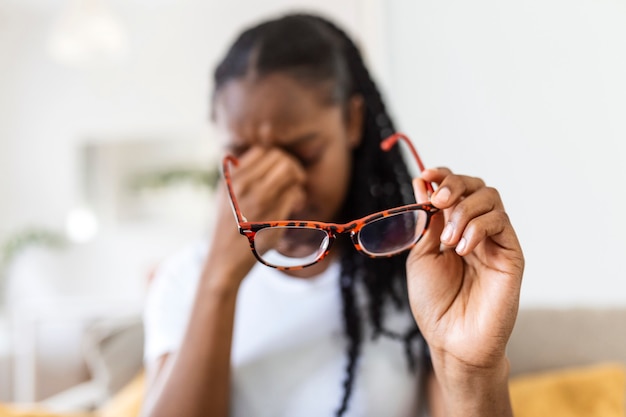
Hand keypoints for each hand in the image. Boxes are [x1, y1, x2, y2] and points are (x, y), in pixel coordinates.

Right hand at [208, 147, 305, 282]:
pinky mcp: (273, 215)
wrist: (225, 259)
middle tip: (295, 182)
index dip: (276, 159)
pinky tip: (295, 207)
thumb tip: (255, 156)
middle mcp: (245, 184)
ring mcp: (260, 199)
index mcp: (233, 178)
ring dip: (298, 180)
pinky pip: (295, 193)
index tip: (279, 172)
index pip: (263, 151)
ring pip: (290, 171)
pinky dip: (298, 197)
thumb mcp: (224, 196)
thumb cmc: (228, 227)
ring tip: (295, 195)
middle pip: (280, 158)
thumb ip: (237, 175)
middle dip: (292, 167)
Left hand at [407, 168, 523, 371]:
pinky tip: (463, 248)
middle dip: (454, 185)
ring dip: (464, 211)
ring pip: (490, 198)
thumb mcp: (421, 255)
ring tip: (449, 241)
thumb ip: (426, 221)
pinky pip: (500, 222)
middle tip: (439, 201)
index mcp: (451, 229)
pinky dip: (478, 227)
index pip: (454, 190)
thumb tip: (422, 184)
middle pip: (475, 186)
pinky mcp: (511, 254)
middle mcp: (475, 230)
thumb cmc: (434, 302)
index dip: (443, 176)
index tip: (427, 175)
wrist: (452, 339)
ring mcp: (495, 241)